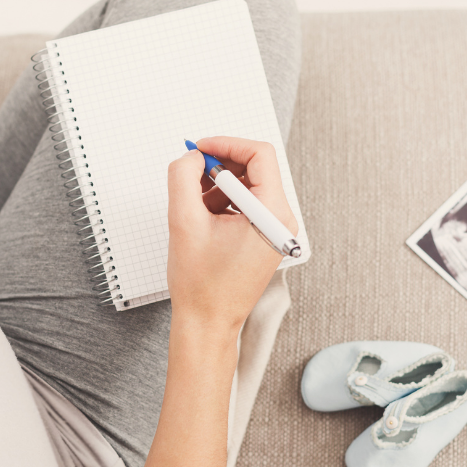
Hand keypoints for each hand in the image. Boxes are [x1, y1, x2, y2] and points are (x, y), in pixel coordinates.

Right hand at [166, 136, 298, 333]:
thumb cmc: (201, 284)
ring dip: (219, 186)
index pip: (259, 155)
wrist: (208, 322)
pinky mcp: (267, 237)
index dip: (226, 144)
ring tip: (195, 206)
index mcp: (272, 214)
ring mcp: (277, 230)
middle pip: (256, 168)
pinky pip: (248, 204)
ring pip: (249, 186)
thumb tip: (192, 156)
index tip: (199, 150)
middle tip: (192, 174)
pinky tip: (204, 219)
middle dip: (220, 166)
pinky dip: (224, 202)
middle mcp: (283, 220)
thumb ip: (183, 176)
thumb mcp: (183, 220)